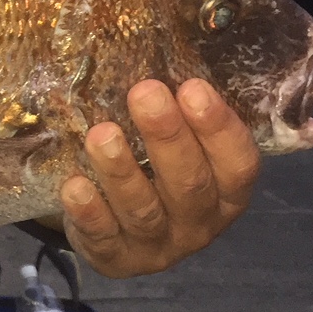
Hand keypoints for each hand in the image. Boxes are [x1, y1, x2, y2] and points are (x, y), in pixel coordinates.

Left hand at [58, 79, 259, 277]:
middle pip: (190, 184)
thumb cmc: (153, 168)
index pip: (238, 164)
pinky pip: (104, 238)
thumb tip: (173, 52)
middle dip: (167, 137)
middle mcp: (199, 223)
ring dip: (122, 171)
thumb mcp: (178, 144)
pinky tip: (74, 186)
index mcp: (226, 192)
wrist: (117, 229)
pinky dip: (89, 212)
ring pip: (144, 210)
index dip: (218, 128)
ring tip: (101, 135)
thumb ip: (182, 112)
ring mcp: (159, 246)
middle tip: (144, 93)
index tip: (192, 87)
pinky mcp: (117, 259)